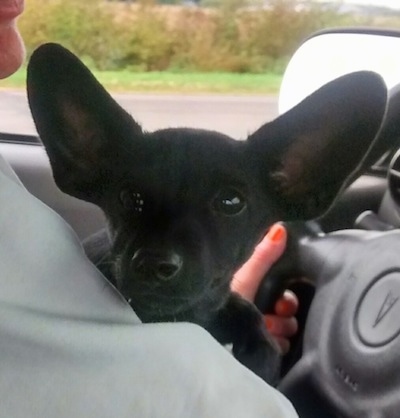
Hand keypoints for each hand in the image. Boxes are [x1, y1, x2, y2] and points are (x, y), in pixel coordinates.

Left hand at [232, 223, 297, 353]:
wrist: (217, 339)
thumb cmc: (227, 303)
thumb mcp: (245, 277)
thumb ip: (263, 255)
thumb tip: (280, 227)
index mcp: (253, 291)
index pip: (283, 291)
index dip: (288, 296)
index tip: (282, 300)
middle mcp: (259, 310)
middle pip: (289, 312)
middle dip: (284, 314)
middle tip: (274, 315)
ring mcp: (262, 332)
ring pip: (289, 329)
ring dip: (281, 329)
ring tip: (266, 330)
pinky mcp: (263, 349)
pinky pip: (284, 346)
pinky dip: (278, 344)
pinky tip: (268, 342)